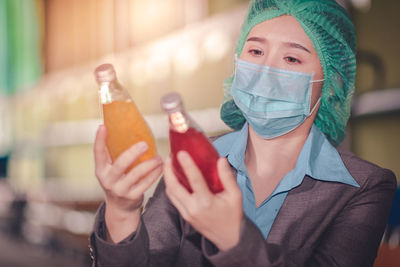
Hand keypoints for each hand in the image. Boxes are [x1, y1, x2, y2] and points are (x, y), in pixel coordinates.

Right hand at [94, 125, 162, 241]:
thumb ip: (114, 154)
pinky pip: (146, 183)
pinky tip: (161, 167)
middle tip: (145, 144)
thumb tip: (123, 127)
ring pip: (136, 174)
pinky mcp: (132, 197)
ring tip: (158, 157)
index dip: (99, 140)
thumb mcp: (110, 170)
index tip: (103, 126)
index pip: (98, 154)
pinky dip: (155, 174)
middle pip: (120, 165)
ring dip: (150, 164)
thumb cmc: (117, 180)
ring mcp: (120, 190)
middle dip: (133, 153)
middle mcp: (108, 180)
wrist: (120, 208)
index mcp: (101, 170)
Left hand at [164, 151, 242, 250]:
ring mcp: (187, 213)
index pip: (195, 180)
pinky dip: (170, 187)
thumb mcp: (235, 195)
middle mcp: (193, 208)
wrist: (229, 238)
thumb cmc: (233, 215)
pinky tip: (173, 178)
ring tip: (169, 165)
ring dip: (167, 178)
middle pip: (174, 187)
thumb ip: (227, 177)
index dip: (187, 165)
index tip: (181, 152)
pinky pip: (173, 199)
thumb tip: (221, 160)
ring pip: (170, 193)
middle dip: (168, 170)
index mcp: (207, 202)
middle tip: (169, 157)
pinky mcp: (184, 216)